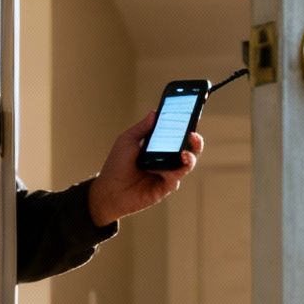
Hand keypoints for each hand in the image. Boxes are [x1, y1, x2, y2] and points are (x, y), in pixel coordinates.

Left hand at [87, 111, 204, 227]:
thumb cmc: (116, 165)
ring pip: (187, 165)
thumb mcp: (127, 141)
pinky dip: (172, 173)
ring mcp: (167, 174)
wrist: (108, 190)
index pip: (177, 135)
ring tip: (184, 154)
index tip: (190, 118)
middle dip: (195, 142)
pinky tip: (164, 170)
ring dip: (190, 158)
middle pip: (188, 150)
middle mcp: (166, 160)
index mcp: (159, 147)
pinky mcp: (164, 188)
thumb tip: (155, 112)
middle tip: (193, 135)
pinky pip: (175, 179)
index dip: (186, 127)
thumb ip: (142, 128)